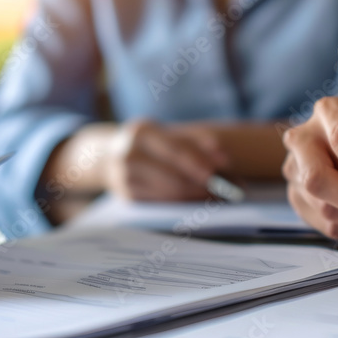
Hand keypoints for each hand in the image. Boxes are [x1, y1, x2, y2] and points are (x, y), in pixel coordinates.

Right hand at [105, 120, 229, 200]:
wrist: (108, 156)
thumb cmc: (151, 144)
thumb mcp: (168, 133)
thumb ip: (197, 142)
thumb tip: (224, 161)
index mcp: (141, 132)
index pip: (176, 150)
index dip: (201, 162)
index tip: (224, 170)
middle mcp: (129, 155)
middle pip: (175, 177)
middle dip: (205, 186)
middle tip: (230, 191)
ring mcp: (125, 179)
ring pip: (171, 194)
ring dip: (199, 197)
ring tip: (220, 196)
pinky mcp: (128, 198)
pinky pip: (164, 204)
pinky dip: (185, 203)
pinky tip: (200, 200)